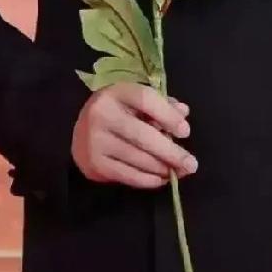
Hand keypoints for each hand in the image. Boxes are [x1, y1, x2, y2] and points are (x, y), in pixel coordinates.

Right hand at [71, 82, 197, 188]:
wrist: (80, 130)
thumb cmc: (118, 111)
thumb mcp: (137, 101)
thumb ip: (162, 105)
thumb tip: (184, 113)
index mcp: (117, 92)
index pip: (146, 100)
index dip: (168, 116)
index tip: (185, 132)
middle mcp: (102, 114)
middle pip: (142, 135)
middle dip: (170, 152)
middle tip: (191, 164)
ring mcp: (95, 140)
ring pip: (136, 158)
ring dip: (161, 168)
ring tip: (179, 172)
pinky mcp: (94, 163)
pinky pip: (126, 174)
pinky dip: (146, 179)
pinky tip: (160, 179)